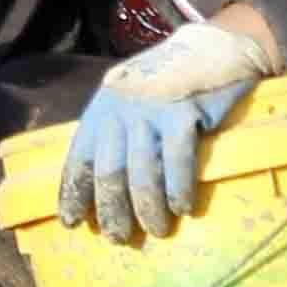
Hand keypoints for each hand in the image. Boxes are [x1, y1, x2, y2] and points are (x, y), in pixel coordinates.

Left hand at [66, 14, 271, 242]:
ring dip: (148, 210)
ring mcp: (153, 111)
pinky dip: (179, 190)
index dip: (75, 194)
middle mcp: (121, 110)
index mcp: (102, 108)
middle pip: (110, 173)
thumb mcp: (130, 99)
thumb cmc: (169, 82)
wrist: (214, 47)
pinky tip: (183, 208)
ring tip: (156, 230)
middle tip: (119, 238)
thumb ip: (116, 133)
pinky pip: (178, 163)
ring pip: (142, 174)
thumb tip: (103, 189)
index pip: (80, 158)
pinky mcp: (185, 113)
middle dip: (112, 211)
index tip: (73, 223)